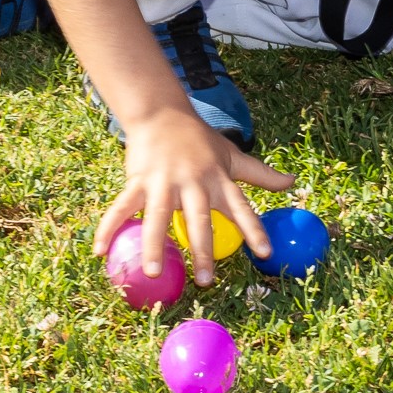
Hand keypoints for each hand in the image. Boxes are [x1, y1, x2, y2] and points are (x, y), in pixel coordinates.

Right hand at [94, 106, 293, 288]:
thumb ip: (261, 174)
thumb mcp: (232, 155)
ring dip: (154, 246)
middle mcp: (193, 182)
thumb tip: (293, 182)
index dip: (253, 229)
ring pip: (157, 217)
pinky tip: (100, 250)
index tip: (264, 253)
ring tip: (152, 273)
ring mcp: (163, 182)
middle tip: (204, 280)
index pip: (241, 207)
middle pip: (198, 220)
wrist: (162, 112)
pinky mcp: (138, 180)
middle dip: (202, 250)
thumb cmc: (199, 140)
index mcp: (218, 179)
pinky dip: (109, 229)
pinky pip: (122, 208)